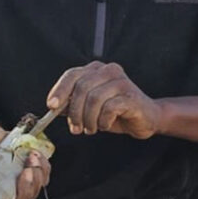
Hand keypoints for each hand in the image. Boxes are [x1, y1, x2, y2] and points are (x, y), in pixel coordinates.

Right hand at [0, 121, 50, 198]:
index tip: (20, 177)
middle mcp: (2, 196)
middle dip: (30, 185)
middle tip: (28, 166)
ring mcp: (17, 189)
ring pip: (34, 191)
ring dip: (38, 174)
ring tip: (32, 155)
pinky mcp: (29, 179)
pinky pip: (43, 178)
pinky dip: (43, 167)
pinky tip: (36, 154)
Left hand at [47, 61, 161, 139]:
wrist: (145, 119)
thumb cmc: (116, 113)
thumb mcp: (89, 108)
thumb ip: (73, 104)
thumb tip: (55, 107)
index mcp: (96, 70)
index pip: (72, 74)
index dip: (59, 90)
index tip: (52, 107)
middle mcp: (109, 71)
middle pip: (81, 88)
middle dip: (75, 112)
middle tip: (75, 128)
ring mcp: (121, 82)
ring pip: (94, 99)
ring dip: (89, 119)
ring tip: (91, 129)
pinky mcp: (131, 96)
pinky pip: (109, 108)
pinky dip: (103, 121)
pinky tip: (105, 125)